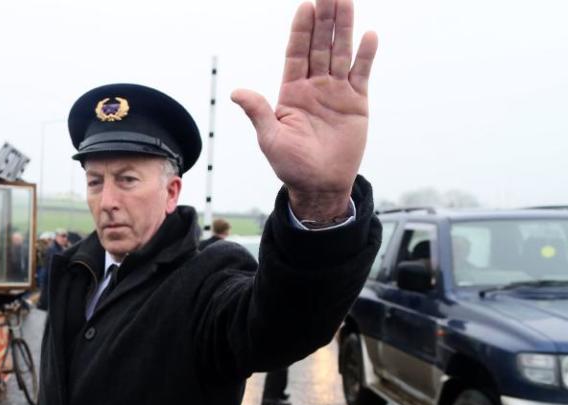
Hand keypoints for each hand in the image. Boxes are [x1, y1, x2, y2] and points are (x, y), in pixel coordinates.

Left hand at [231, 0, 377, 220]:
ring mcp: (336, 92)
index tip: (305, 6)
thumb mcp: (270, 138)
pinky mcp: (356, 103)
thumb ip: (258, 112)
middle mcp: (314, 86)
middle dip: (324, 19)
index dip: (300, 30)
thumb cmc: (291, 165)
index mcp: (291, 92)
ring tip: (347, 1)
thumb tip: (237, 92)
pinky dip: (365, 56)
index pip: (296, 53)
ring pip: (340, 53)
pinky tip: (369, 36)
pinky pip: (361, 74)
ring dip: (344, 28)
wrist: (320, 185)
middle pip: (319, 45)